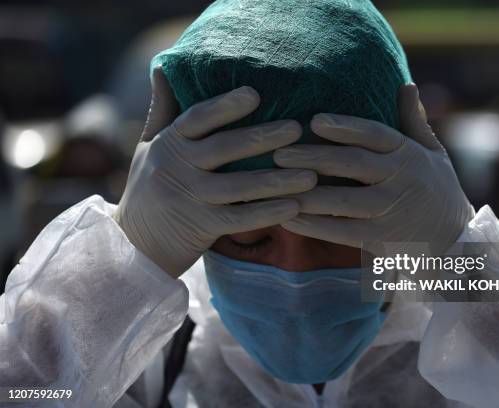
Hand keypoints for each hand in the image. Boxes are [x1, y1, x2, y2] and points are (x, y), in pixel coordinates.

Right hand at [114, 68, 316, 277]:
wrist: (134, 244)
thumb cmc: (147, 188)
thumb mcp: (148, 147)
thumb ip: (162, 112)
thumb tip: (164, 68)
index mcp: (169, 143)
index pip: (197, 119)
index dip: (225, 106)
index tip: (254, 95)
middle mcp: (177, 168)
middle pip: (224, 148)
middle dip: (262, 137)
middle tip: (297, 129)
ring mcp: (190, 199)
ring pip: (239, 186)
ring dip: (277, 180)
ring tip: (311, 174)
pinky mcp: (202, 227)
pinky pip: (240, 218)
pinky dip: (268, 213)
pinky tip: (295, 206)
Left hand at [273, 84, 473, 254]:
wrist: (456, 241)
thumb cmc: (437, 189)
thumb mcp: (433, 154)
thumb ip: (415, 122)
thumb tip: (406, 85)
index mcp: (410, 155)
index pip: (375, 136)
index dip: (345, 127)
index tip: (315, 121)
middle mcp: (401, 181)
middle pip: (353, 165)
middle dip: (314, 157)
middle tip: (280, 153)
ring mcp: (391, 212)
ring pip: (344, 201)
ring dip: (308, 192)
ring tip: (277, 183)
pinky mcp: (381, 240)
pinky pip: (341, 232)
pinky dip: (313, 225)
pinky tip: (289, 217)